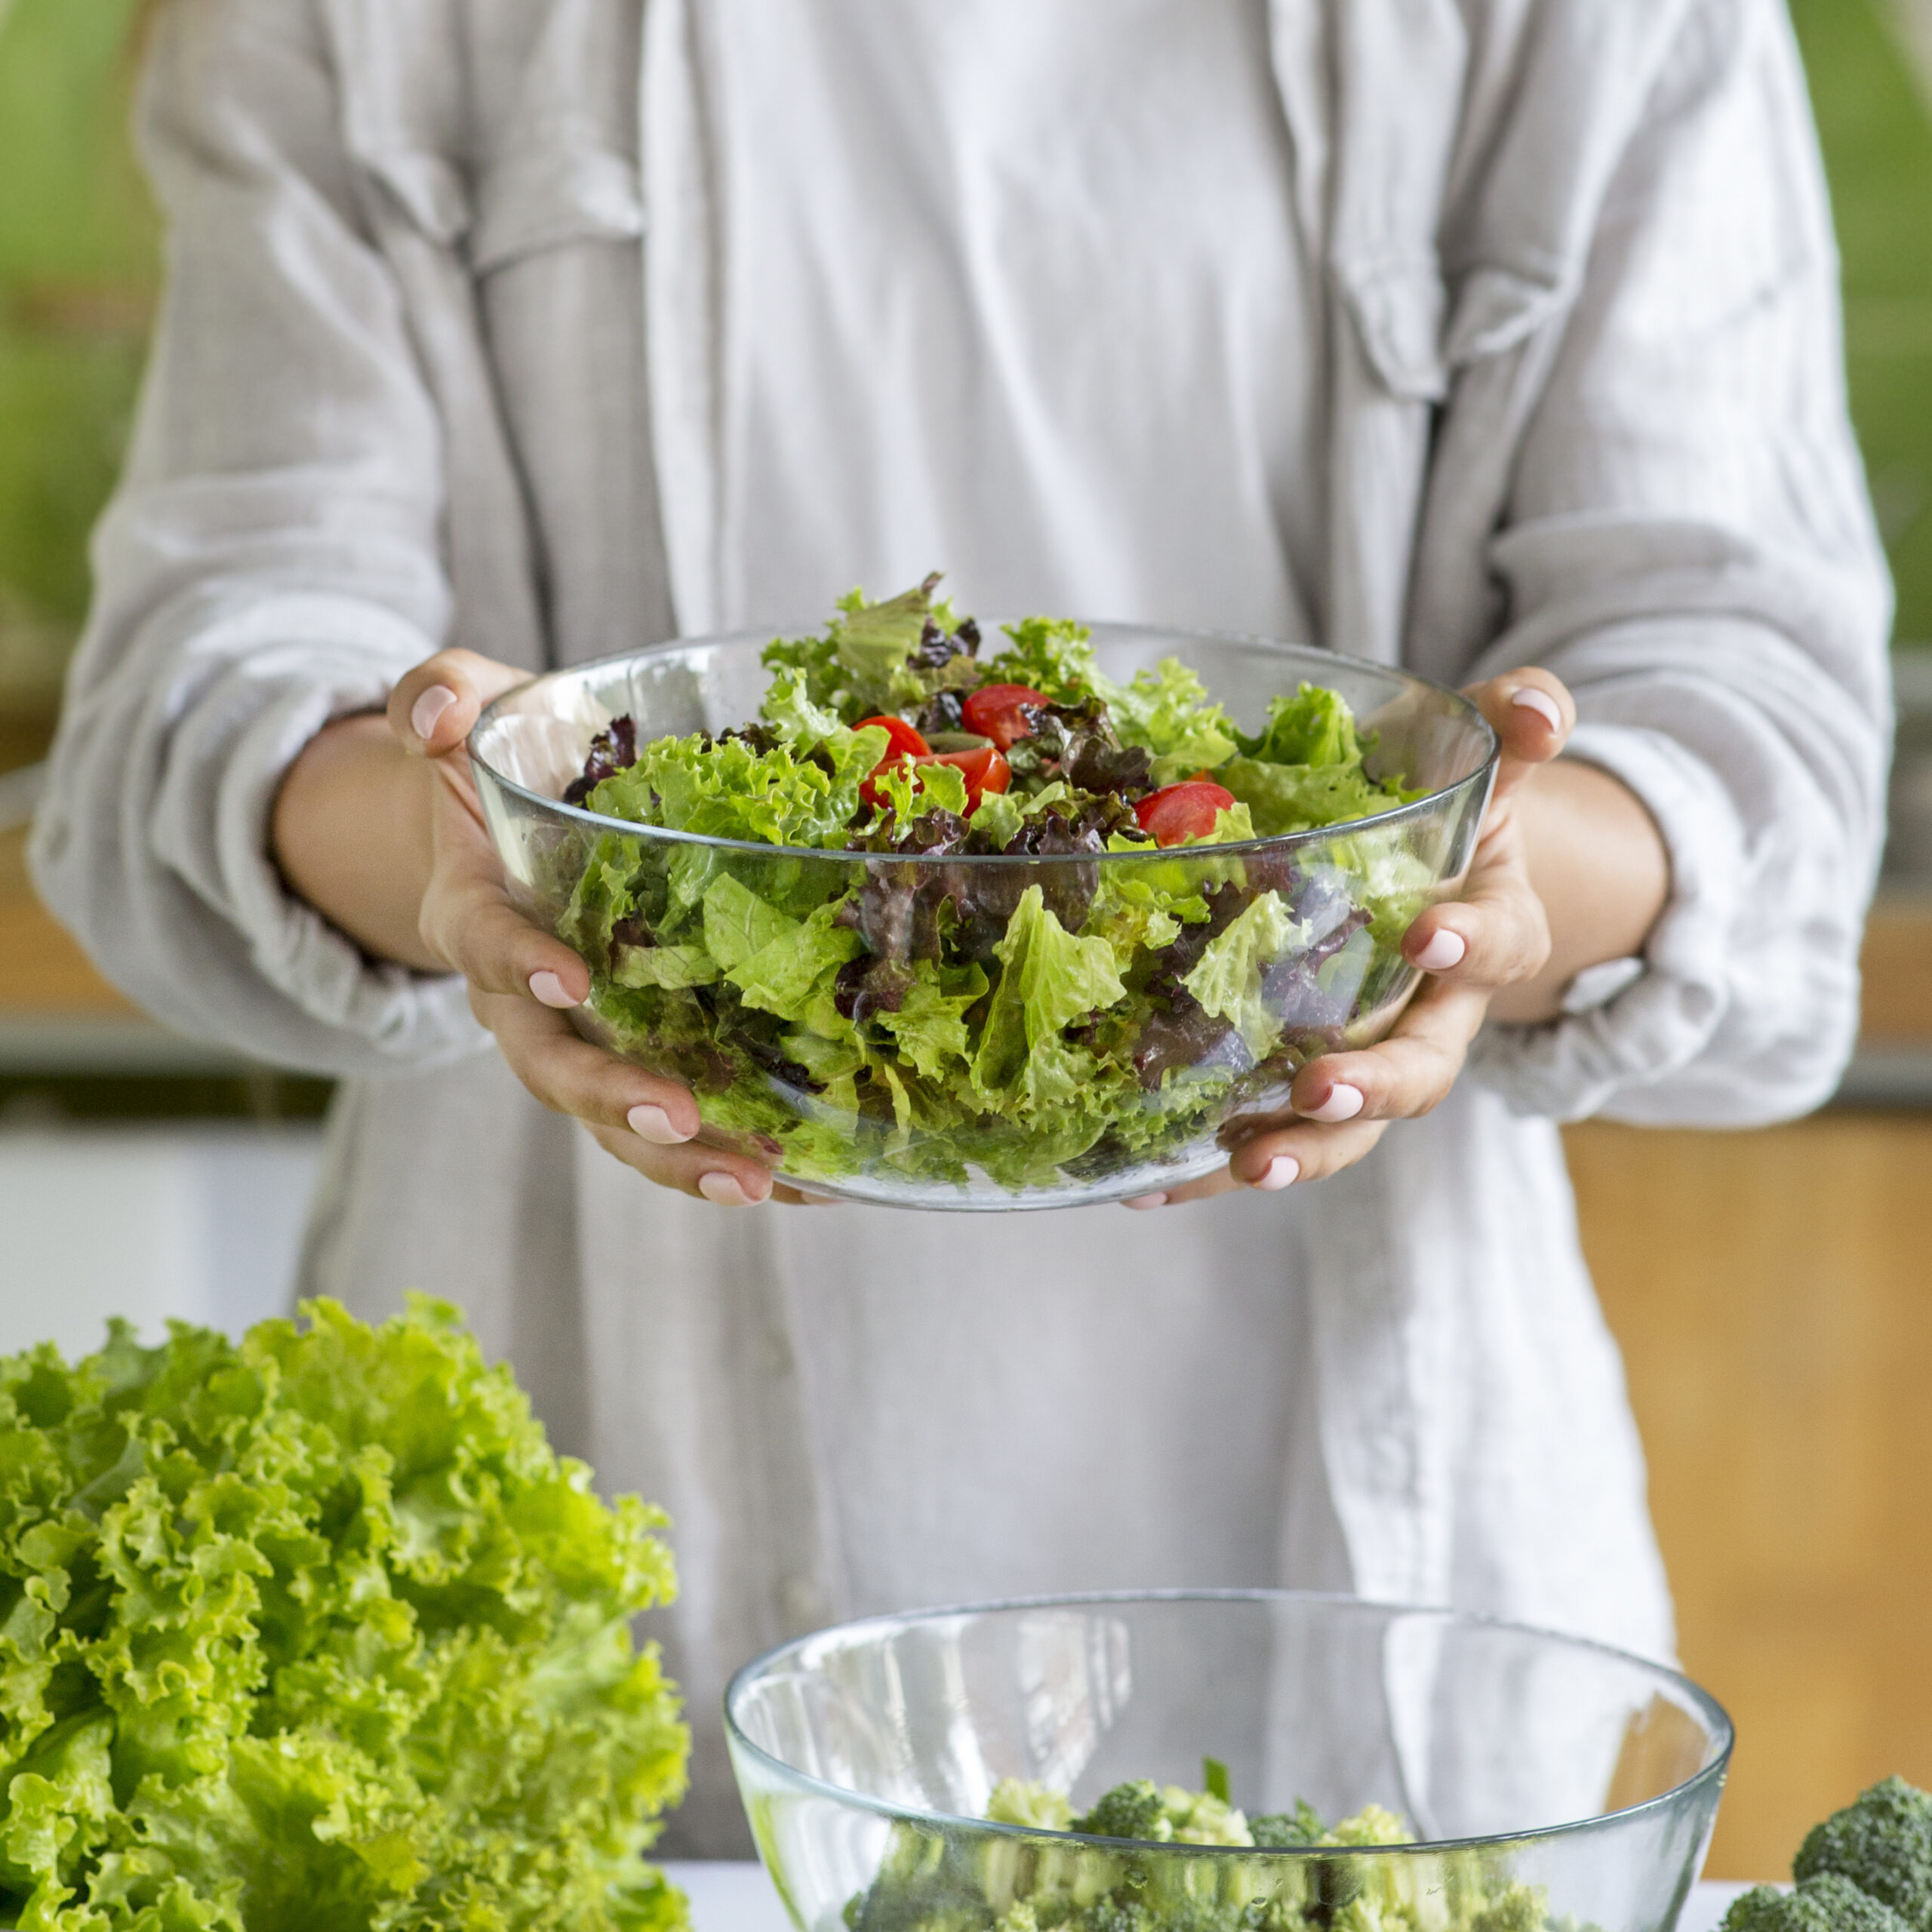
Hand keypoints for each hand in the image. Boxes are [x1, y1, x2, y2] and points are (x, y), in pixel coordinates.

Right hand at [386, 652, 802, 1205]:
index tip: (572, 980)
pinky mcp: (638, 1058)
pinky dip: (735, 1153)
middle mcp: (519, 999)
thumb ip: (443, 696)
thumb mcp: (476, 711)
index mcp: (475, 910)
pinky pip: (678, 1120)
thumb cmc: (509, 760)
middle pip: (553, 1066)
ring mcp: (580, 1040)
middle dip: (613, 1099)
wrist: (511, 826)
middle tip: (682, 1118)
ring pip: (615, 1119)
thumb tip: (435, 712)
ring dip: (682, 1157)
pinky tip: (811, 1178)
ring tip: (759, 1179)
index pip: (487, 945)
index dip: (521, 965)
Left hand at [1132, 670, 1579, 1210]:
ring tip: (1246, 1167)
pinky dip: (1211, 1168)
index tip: (1430, 937)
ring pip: (1352, 1130)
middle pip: (1423, 1069)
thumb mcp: (1477, 766)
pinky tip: (1147, 1183)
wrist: (1427, 884)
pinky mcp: (1305, 1093)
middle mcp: (1436, 1016)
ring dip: (1301, 1152)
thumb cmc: (1442, 817)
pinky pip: (1267, 1141)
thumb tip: (1543, 707)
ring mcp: (1370, 1063)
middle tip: (1322, 1091)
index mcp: (1489, 932)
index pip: (1502, 943)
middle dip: (1375, 1087)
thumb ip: (1511, 726)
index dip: (1471, 943)